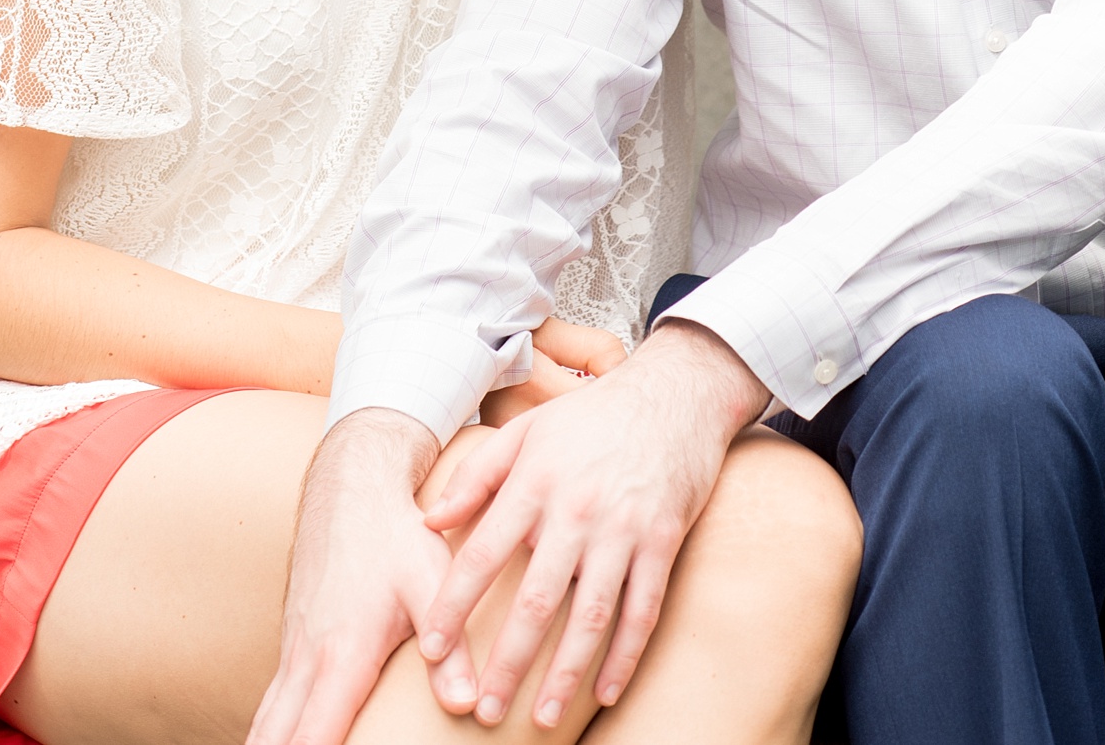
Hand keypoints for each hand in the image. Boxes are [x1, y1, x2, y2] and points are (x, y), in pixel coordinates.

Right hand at [247, 408, 460, 744]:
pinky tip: (276, 742)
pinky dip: (269, 731)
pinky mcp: (292, 643)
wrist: (351, 485)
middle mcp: (307, 658)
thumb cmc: (395, 535)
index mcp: (341, 653)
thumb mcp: (431, 581)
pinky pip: (272, 702)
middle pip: (276, 736)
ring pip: (266, 721)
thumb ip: (450, 647)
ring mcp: (293, 650)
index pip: (315, 734)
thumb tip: (471, 705)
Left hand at [419, 321, 767, 729]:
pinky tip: (606, 692)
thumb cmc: (593, 415)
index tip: (431, 648)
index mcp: (535, 480)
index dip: (454, 603)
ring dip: (565, 672)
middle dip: (507, 661)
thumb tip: (430, 521)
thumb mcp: (527, 429)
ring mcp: (623, 528)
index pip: (484, 552)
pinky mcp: (662, 540)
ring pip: (590, 615)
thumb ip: (476, 474)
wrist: (675, 393)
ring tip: (542, 718)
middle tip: (484, 712)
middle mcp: (576, 509)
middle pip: (536, 599)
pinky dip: (625, 655)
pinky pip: (643, 609)